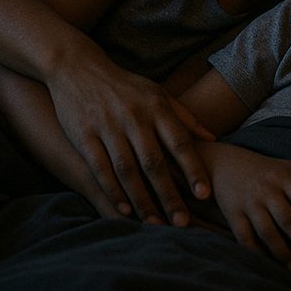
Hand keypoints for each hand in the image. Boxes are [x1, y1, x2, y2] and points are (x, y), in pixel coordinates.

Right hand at [44, 53, 213, 225]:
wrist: (77, 67)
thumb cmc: (124, 85)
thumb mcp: (157, 92)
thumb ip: (185, 117)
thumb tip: (214, 139)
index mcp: (156, 106)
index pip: (180, 141)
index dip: (193, 168)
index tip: (204, 194)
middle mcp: (134, 116)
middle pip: (155, 163)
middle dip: (169, 195)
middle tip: (182, 223)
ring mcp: (107, 126)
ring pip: (128, 171)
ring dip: (142, 201)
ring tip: (155, 224)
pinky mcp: (84, 135)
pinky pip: (101, 168)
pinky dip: (113, 191)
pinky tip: (124, 211)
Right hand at [202, 143, 290, 271]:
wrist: (223, 163)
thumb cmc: (264, 169)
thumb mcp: (289, 168)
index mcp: (284, 177)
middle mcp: (267, 190)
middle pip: (289, 220)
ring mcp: (248, 203)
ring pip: (268, 232)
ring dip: (283, 253)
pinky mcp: (232, 214)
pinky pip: (245, 238)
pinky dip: (258, 253)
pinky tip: (270, 265)